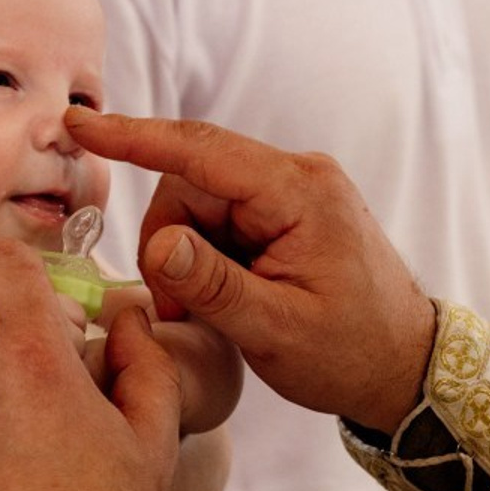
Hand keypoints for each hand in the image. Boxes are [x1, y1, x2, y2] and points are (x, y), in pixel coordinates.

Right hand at [67, 108, 435, 433]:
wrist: (408, 366)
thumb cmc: (353, 353)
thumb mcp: (276, 330)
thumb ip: (212, 285)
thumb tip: (159, 243)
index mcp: (299, 193)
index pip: (200, 150)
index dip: (134, 137)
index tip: (81, 124)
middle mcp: (296, 176)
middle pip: (190, 183)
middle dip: (170, 242)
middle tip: (178, 307)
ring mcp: (291, 190)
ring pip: (198, 201)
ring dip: (186, 254)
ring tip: (211, 310)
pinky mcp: (284, 208)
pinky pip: (220, 216)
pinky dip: (206, 256)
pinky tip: (225, 294)